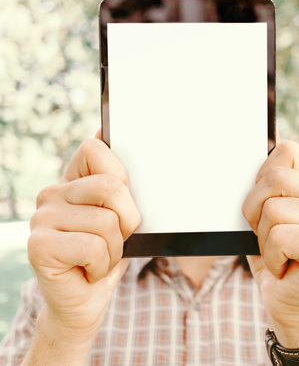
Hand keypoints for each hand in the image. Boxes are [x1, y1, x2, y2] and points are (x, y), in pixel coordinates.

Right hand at [27, 138, 139, 358]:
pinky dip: (102, 266)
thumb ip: (115, 181)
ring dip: (115, 249)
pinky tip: (88, 271)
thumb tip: (104, 128)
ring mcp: (42, 218)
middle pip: (112, 186)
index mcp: (72, 181)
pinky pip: (93, 247)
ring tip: (99, 258)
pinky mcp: (39, 246)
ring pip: (107, 221)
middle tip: (115, 239)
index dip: (120, 175)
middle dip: (128, 220)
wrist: (84, 302)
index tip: (119, 203)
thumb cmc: (106, 254)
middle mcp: (52, 193)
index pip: (95, 148)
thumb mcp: (119, 216)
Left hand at [242, 141, 298, 347]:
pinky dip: (271, 255)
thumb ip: (267, 179)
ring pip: (273, 209)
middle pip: (274, 178)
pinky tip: (284, 265)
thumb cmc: (272, 252)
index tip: (264, 205)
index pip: (284, 149)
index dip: (260, 178)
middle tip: (267, 232)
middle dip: (255, 211)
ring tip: (277, 250)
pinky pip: (281, 236)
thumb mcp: (262, 211)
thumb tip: (262, 135)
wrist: (285, 298)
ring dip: (263, 237)